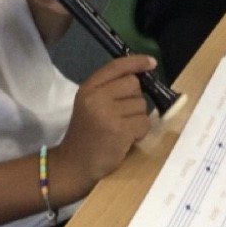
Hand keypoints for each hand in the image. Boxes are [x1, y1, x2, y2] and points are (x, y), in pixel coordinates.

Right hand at [50, 56, 154, 196]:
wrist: (74, 165)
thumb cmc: (86, 133)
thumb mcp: (90, 103)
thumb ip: (110, 88)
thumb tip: (141, 74)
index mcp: (88, 88)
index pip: (116, 66)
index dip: (136, 62)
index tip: (151, 62)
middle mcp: (97, 97)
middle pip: (134, 84)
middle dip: (135, 98)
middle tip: (123, 114)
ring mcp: (108, 114)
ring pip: (142, 105)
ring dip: (138, 118)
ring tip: (122, 129)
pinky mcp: (120, 131)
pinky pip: (144, 123)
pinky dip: (140, 132)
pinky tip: (126, 139)